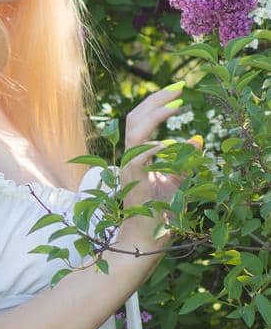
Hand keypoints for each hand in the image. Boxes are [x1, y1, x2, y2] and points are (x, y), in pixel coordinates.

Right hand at [120, 82, 198, 221]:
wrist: (146, 238)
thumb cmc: (159, 212)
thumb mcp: (177, 181)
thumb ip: (185, 160)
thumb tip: (198, 138)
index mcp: (138, 155)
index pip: (141, 120)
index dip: (157, 103)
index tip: (178, 91)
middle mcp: (130, 157)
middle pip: (135, 118)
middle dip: (156, 100)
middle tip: (179, 89)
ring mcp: (130, 168)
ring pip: (135, 132)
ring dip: (156, 116)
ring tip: (177, 106)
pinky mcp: (134, 181)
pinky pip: (140, 157)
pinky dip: (154, 147)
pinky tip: (172, 142)